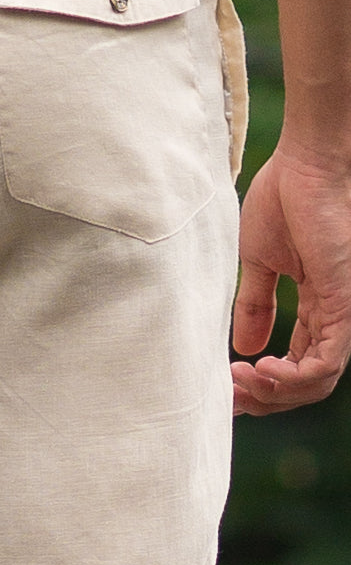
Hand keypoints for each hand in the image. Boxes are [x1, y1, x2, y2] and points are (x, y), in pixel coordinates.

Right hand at [232, 144, 350, 414]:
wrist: (307, 165)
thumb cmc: (285, 199)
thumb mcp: (259, 262)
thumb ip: (255, 306)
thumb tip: (245, 347)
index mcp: (318, 307)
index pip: (297, 364)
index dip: (262, 385)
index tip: (225, 388)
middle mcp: (335, 318)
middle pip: (306, 383)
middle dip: (264, 398)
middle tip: (228, 397)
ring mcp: (344, 315)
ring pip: (316, 383)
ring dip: (273, 393)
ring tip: (239, 381)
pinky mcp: (345, 308)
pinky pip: (324, 366)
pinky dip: (291, 378)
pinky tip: (259, 368)